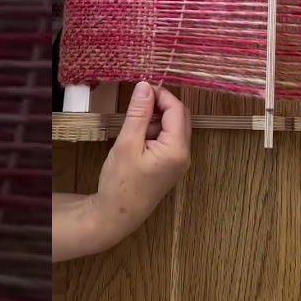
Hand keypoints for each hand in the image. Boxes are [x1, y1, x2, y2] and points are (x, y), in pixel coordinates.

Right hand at [90, 82, 191, 242]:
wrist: (116, 215)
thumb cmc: (120, 182)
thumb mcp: (127, 143)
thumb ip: (139, 114)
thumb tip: (145, 86)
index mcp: (177, 149)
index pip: (177, 110)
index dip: (162, 94)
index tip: (142, 87)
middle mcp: (184, 154)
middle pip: (180, 117)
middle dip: (162, 104)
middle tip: (138, 99)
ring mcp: (178, 161)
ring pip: (174, 128)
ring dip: (158, 117)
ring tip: (134, 118)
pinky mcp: (169, 166)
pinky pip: (168, 140)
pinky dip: (156, 130)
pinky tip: (137, 134)